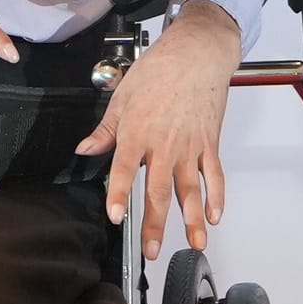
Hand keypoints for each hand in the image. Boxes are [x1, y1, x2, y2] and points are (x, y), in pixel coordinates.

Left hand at [80, 3, 242, 260]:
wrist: (197, 53)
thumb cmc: (160, 69)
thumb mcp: (122, 96)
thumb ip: (105, 129)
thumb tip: (85, 149)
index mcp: (138, 132)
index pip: (125, 170)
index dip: (121, 194)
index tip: (117, 216)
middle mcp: (164, 144)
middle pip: (160, 190)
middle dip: (155, 223)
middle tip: (152, 250)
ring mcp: (190, 147)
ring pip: (191, 190)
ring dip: (193, 220)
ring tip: (195, 243)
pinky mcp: (209, 144)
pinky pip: (215, 175)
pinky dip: (217, 197)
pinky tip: (216, 216)